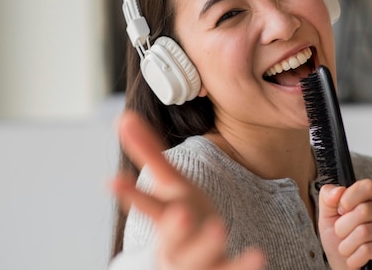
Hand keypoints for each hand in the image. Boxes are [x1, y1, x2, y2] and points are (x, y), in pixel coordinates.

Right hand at [111, 110, 264, 269]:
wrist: (191, 265)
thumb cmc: (180, 218)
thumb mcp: (168, 184)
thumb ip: (148, 152)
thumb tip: (124, 116)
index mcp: (164, 217)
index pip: (147, 206)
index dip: (131, 194)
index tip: (113, 180)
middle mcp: (176, 244)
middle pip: (172, 238)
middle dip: (174, 227)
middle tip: (182, 213)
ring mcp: (198, 261)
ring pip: (200, 256)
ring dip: (207, 243)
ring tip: (219, 229)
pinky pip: (232, 269)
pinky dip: (243, 264)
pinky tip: (258, 255)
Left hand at [318, 180, 371, 269]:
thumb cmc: (342, 244)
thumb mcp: (328, 219)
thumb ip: (328, 199)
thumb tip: (338, 190)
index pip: (367, 186)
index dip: (348, 198)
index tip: (340, 211)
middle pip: (363, 211)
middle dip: (342, 228)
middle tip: (342, 237)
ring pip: (363, 232)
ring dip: (347, 246)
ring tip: (349, 250)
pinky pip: (367, 249)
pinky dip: (354, 258)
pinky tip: (356, 260)